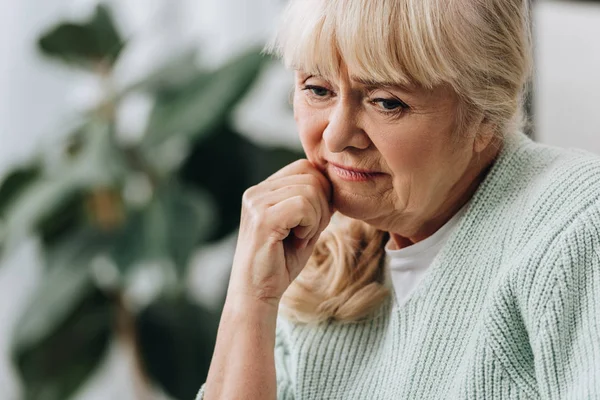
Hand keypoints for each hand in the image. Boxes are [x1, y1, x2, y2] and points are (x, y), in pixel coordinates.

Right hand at [227, 160, 332, 305]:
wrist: (256, 293)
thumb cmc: (280, 263)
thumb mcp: (303, 227)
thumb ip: (315, 203)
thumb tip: (334, 182)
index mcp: (263, 190)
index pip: (305, 168)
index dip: (321, 191)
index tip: (314, 221)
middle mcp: (256, 191)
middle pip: (311, 176)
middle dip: (322, 206)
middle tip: (309, 232)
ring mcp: (257, 203)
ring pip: (311, 190)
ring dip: (316, 218)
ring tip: (301, 239)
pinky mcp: (263, 218)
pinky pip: (304, 206)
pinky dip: (310, 225)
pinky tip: (298, 241)